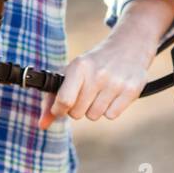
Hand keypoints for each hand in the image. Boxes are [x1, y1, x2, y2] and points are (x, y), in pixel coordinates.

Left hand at [38, 36, 155, 128]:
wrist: (127, 47)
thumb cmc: (92, 64)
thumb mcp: (70, 72)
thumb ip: (52, 98)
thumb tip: (42, 125)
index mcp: (79, 66)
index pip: (64, 100)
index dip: (59, 109)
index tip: (61, 106)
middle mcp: (98, 74)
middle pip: (78, 113)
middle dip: (78, 108)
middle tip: (85, 93)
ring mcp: (116, 82)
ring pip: (94, 116)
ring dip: (94, 108)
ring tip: (100, 91)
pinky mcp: (131, 90)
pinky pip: (111, 116)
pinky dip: (110, 109)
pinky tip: (113, 94)